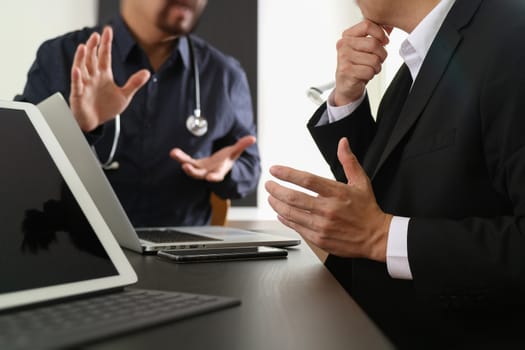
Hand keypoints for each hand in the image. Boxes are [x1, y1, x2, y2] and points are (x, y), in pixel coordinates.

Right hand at [69, 26, 150, 130]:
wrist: (96, 123)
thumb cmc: (106, 108)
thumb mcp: (124, 95)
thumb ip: (134, 83)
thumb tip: (147, 72)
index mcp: (104, 75)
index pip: (104, 56)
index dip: (106, 44)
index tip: (108, 30)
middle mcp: (93, 77)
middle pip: (92, 58)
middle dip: (93, 47)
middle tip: (96, 35)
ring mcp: (84, 84)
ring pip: (81, 68)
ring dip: (81, 58)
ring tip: (83, 46)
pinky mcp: (78, 95)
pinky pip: (76, 85)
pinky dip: (76, 77)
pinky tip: (76, 70)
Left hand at [170, 135, 255, 181]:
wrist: (219, 165)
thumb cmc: (228, 159)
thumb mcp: (235, 152)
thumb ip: (243, 145)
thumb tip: (253, 138)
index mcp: (220, 171)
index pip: (217, 175)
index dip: (214, 177)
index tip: (210, 178)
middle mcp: (208, 172)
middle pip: (199, 174)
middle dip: (192, 171)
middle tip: (185, 167)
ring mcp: (200, 169)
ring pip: (190, 168)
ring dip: (182, 161)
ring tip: (174, 154)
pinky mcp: (193, 165)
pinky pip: (185, 161)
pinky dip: (180, 157)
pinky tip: (173, 152)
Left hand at [265, 138, 391, 261]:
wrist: (377, 237)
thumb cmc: (367, 209)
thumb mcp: (361, 182)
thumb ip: (349, 161)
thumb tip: (343, 142)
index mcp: (337, 193)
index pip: (307, 180)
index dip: (287, 174)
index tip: (275, 170)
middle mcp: (328, 209)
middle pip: (294, 198)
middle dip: (276, 190)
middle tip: (268, 184)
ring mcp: (322, 225)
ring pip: (292, 213)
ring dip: (277, 204)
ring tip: (271, 198)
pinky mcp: (320, 239)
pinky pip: (297, 227)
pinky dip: (286, 219)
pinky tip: (281, 213)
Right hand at [334, 20, 390, 105]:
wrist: (346, 85)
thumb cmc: (357, 65)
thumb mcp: (365, 47)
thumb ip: (375, 35)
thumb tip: (390, 26)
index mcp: (348, 35)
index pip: (367, 25)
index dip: (380, 33)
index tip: (384, 41)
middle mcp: (343, 44)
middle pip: (373, 44)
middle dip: (381, 55)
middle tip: (376, 60)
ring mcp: (343, 57)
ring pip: (374, 59)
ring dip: (376, 67)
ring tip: (368, 69)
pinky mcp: (346, 71)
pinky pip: (369, 71)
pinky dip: (370, 75)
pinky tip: (363, 76)